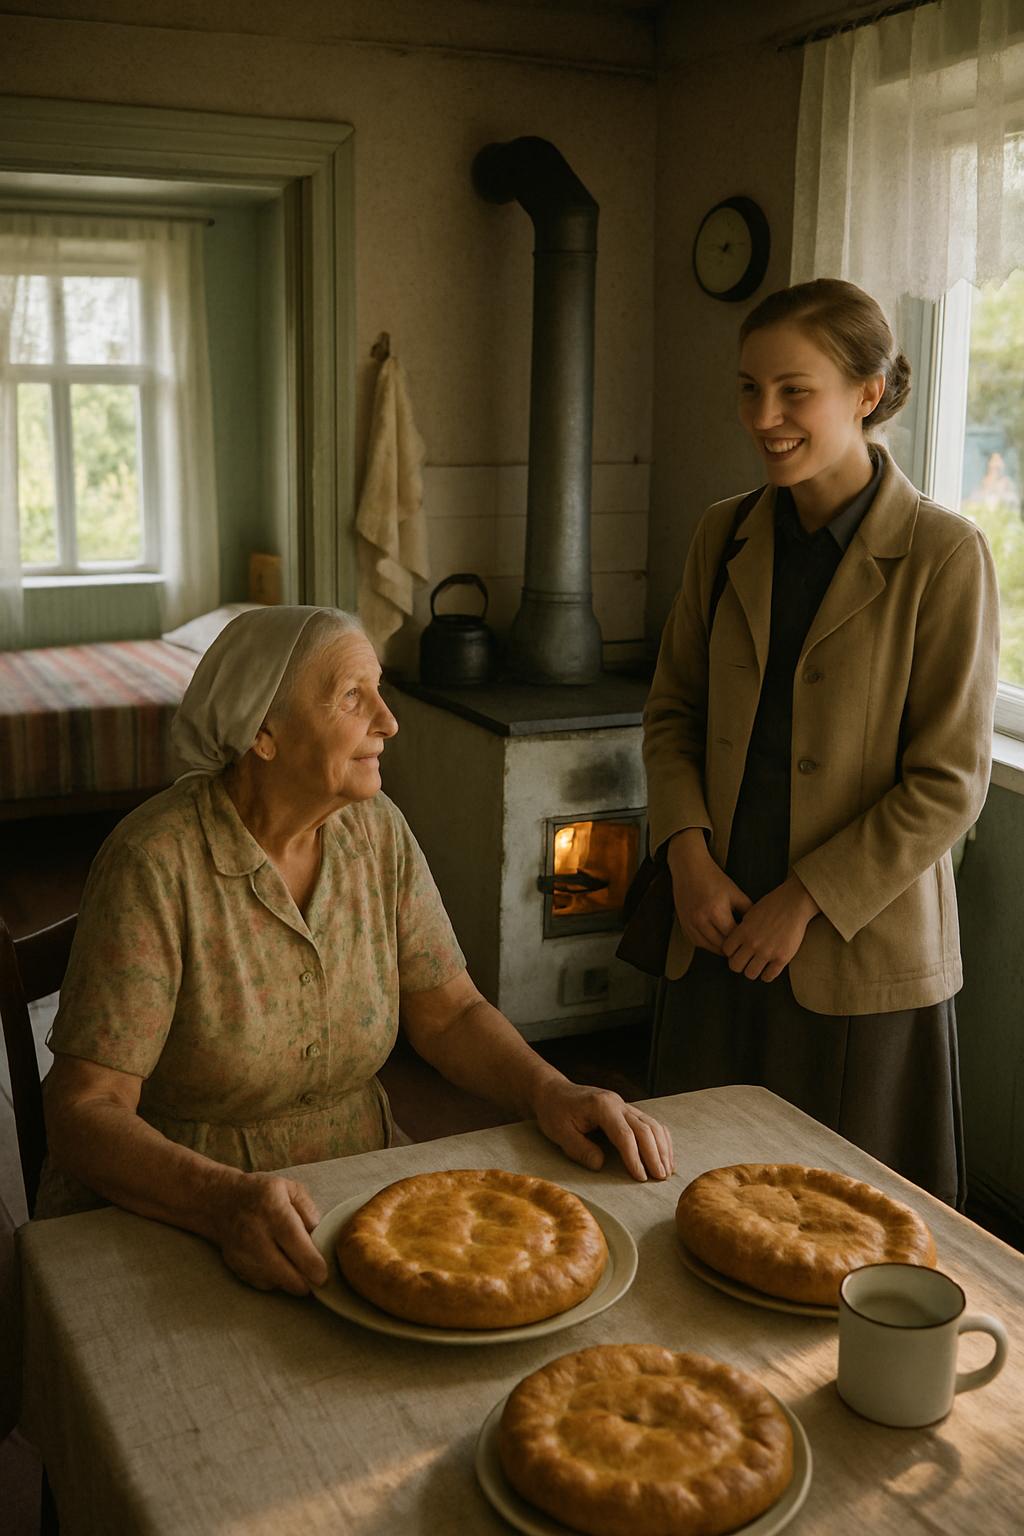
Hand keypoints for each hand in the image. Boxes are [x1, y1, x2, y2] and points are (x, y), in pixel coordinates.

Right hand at [209, 1170, 328, 1295]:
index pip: (293, 1240)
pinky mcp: (236, 1265)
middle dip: (304, 1282)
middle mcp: (255, 1233)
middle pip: (282, 1270)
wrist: (221, 1202)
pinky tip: (281, 1269)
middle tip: (318, 1280)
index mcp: (272, 1210)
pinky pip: (262, 1283)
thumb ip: (308, 1209)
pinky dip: (276, 1281)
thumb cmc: (261, 1194)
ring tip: (300, 1270)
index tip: (323, 1275)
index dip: (310, 1261)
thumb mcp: (289, 1188)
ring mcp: (243, 1252)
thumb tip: (318, 1234)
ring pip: (273, 1280)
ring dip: (291, 1283)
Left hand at [533, 1078, 673, 1181]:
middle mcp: (617, 1103)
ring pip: (652, 1124)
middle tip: (660, 1178)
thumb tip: (601, 1165)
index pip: (624, 1134)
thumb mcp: (559, 1132)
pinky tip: (665, 1155)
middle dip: (655, 1154)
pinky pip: (650, 1122)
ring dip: (662, 1147)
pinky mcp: (626, 1110)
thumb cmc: (554, 1111)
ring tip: (667, 1171)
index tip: (641, 1178)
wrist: (553, 1091)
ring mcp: (624, 1105)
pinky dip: (661, 1139)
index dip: (634, 1157)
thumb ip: (579, 1148)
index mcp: (601, 1106)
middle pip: (644, 1128)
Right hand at [667, 828, 750, 952]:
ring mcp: (690, 923)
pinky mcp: (683, 924)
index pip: (733, 936)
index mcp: (716, 910)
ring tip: (731, 948)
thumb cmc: (714, 878)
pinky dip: (707, 944)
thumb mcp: (735, 892)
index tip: (751, 943)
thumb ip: (748, 910)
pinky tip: (716, 941)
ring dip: (719, 949)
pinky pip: (697, 942)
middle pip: (720, 945)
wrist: (689, 868)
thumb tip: (758, 927)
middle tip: (743, 949)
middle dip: (733, 948)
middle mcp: (701, 919)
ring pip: (708, 947)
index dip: (743, 942)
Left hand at [720, 872, 819, 981]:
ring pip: (750, 974)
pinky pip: (768, 976)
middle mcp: (752, 944)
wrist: (794, 904)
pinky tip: (769, 969)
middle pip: (735, 966)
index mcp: (742, 931)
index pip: (726, 951)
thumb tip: (736, 942)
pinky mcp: (782, 958)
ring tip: (757, 966)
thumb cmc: (772, 905)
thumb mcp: (750, 913)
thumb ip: (742, 929)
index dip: (731, 952)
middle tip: (745, 961)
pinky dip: (767, 975)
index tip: (737, 951)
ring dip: (752, 971)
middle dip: (739, 964)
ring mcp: (767, 952)